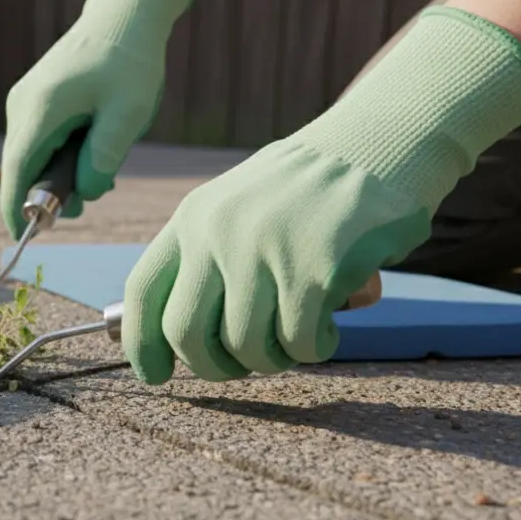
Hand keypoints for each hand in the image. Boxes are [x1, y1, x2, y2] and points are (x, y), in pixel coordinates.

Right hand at [0, 0, 194, 238]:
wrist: (125, 13)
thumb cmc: (130, 60)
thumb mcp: (127, 115)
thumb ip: (103, 159)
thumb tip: (83, 193)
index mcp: (40, 110)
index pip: (17, 172)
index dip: (17, 208)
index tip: (23, 236)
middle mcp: (22, 106)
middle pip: (23, 167)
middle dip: (51, 191)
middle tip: (94, 194)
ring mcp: (25, 100)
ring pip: (33, 154)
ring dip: (61, 171)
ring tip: (103, 164)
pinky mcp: (34, 98)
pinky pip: (40, 138)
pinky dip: (61, 153)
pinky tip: (94, 145)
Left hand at [119, 5, 520, 383]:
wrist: (378, 144)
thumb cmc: (307, 193)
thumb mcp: (237, 209)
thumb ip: (207, 262)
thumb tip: (176, 342)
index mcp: (193, 218)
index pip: (144, 291)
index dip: (142, 343)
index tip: (155, 375)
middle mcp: (218, 232)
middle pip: (187, 333)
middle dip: (213, 367)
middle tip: (244, 367)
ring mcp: (264, 249)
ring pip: (246, 347)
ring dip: (274, 360)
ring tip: (296, 339)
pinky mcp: (315, 268)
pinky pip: (300, 343)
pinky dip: (315, 349)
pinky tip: (329, 327)